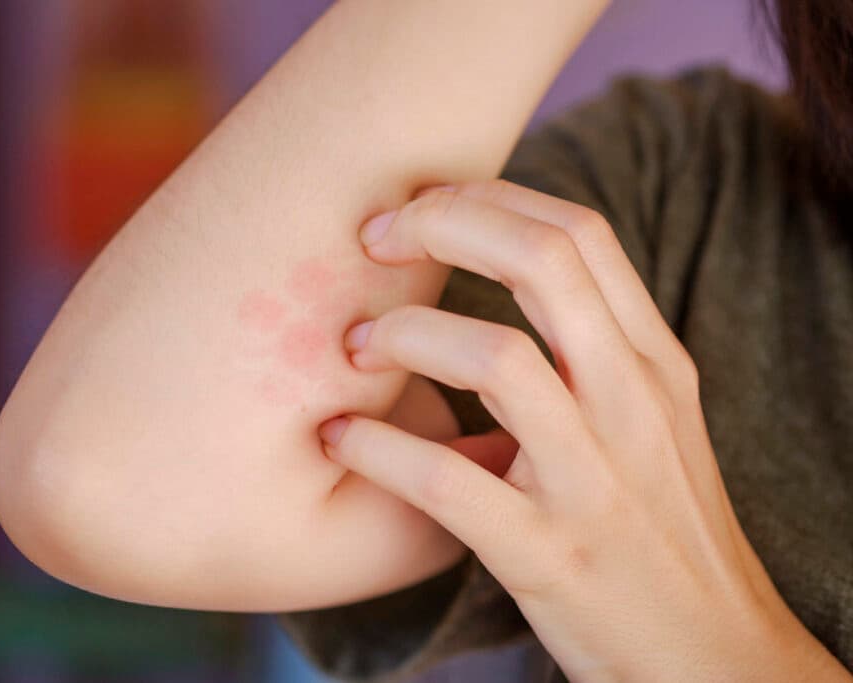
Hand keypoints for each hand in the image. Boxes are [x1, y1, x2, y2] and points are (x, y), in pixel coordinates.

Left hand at [316, 181, 850, 681]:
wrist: (711, 653)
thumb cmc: (660, 525)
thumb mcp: (649, 419)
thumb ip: (592, 349)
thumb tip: (502, 272)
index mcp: (652, 363)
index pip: (576, 234)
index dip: (484, 199)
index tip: (416, 209)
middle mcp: (632, 403)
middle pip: (541, 260)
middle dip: (441, 225)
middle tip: (370, 242)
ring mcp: (594, 479)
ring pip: (496, 357)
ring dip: (404, 335)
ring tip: (353, 348)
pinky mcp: (549, 553)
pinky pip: (448, 482)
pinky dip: (379, 448)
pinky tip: (341, 438)